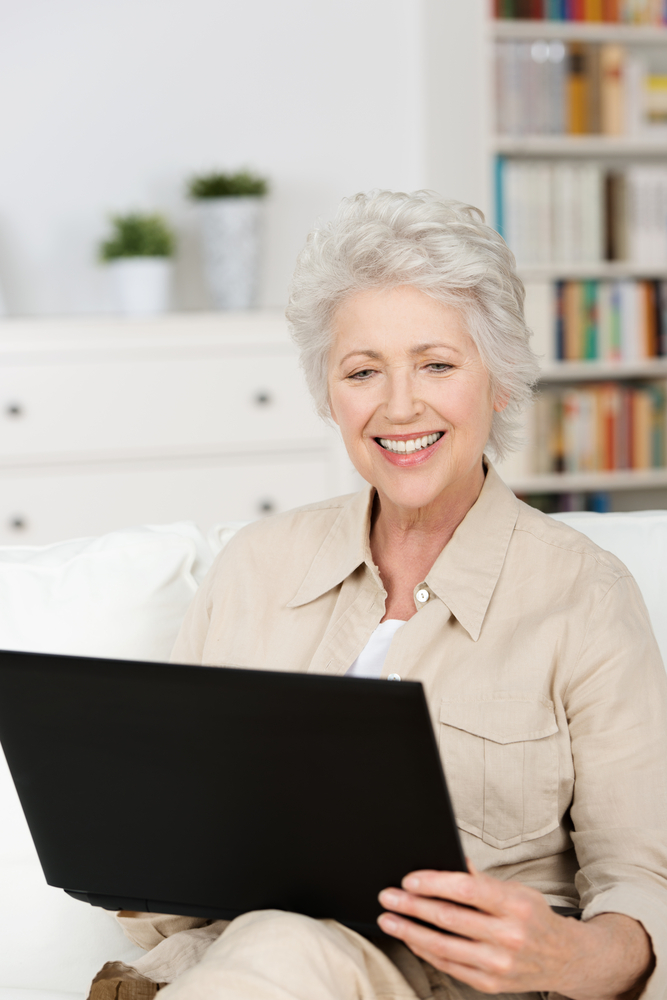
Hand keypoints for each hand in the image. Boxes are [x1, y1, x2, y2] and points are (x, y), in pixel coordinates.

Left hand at [377, 864, 652, 998]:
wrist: (564, 958)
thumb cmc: (533, 917)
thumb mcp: (516, 890)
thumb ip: (482, 880)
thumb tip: (451, 860)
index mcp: (515, 905)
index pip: (467, 890)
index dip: (434, 883)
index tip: (409, 880)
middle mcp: (508, 936)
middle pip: (449, 918)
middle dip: (412, 906)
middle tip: (388, 897)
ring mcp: (499, 964)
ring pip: (443, 946)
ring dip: (410, 931)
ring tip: (389, 919)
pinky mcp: (490, 984)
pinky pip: (449, 966)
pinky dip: (426, 951)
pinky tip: (411, 938)